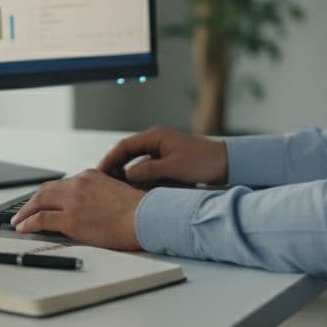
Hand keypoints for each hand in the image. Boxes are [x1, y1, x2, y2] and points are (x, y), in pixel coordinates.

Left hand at [10, 170, 144, 249]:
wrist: (146, 218)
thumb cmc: (138, 211)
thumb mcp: (116, 192)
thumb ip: (99, 195)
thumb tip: (90, 208)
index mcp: (91, 176)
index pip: (62, 184)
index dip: (49, 195)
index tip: (42, 202)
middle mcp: (79, 184)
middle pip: (46, 190)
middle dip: (32, 201)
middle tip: (23, 211)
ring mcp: (73, 201)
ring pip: (39, 202)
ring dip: (25, 212)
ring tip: (18, 221)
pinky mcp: (70, 219)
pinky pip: (41, 220)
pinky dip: (28, 223)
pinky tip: (23, 228)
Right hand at [96, 125, 227, 186]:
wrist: (227, 163)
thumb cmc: (204, 162)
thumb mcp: (173, 168)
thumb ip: (148, 170)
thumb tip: (127, 175)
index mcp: (156, 136)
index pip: (124, 146)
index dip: (109, 159)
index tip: (99, 173)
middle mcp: (157, 140)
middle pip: (128, 153)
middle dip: (116, 167)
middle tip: (104, 183)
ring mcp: (163, 150)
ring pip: (138, 162)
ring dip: (129, 174)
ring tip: (118, 189)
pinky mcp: (169, 160)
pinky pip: (149, 168)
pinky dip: (142, 178)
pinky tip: (138, 190)